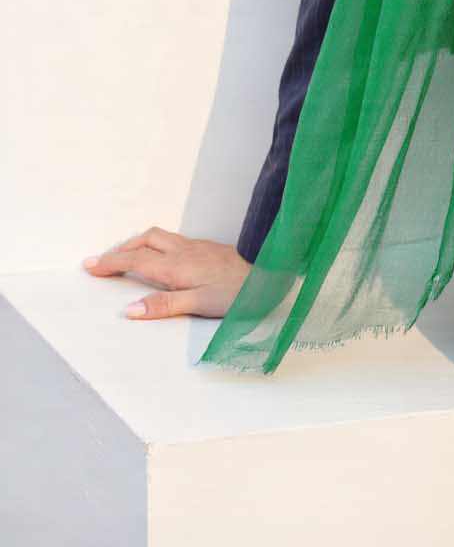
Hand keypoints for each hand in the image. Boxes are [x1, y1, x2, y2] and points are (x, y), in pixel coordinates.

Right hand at [82, 226, 250, 319]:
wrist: (269, 272)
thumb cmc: (238, 292)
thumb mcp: (200, 303)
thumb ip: (165, 305)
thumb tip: (129, 310)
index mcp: (176, 266)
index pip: (135, 261)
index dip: (110, 262)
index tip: (89, 265)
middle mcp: (183, 251)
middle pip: (144, 241)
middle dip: (120, 249)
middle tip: (102, 261)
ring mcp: (196, 246)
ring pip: (158, 237)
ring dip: (137, 243)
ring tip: (125, 254)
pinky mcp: (207, 247)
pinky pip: (171, 239)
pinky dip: (154, 244)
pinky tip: (160, 254)